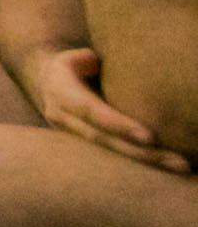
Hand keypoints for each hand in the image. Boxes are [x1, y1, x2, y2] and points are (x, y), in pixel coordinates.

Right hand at [34, 45, 189, 172]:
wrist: (44, 81)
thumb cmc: (74, 64)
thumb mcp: (78, 56)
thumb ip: (94, 62)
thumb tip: (117, 66)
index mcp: (60, 91)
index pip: (90, 111)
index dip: (118, 124)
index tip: (149, 137)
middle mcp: (61, 116)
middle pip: (103, 139)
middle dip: (141, 152)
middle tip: (179, 162)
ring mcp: (68, 134)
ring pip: (108, 153)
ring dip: (146, 162)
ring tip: (182, 167)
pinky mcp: (80, 145)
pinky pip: (109, 158)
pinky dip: (137, 165)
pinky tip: (166, 170)